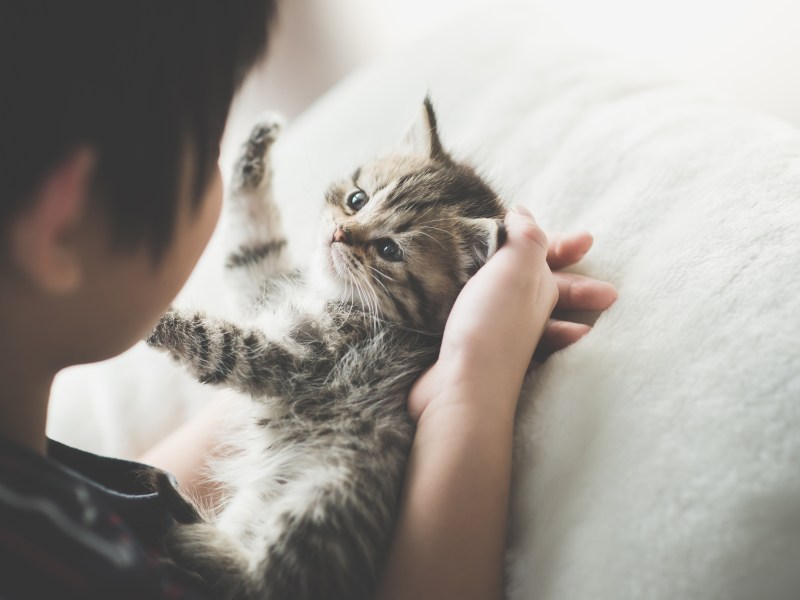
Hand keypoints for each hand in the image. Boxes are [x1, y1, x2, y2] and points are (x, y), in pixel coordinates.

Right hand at [408, 208, 616, 421]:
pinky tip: (480, 314)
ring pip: (515, 306)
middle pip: (546, 285)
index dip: (566, 245)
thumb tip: (524, 214)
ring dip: (527, 299)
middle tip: (587, 268)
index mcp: (540, 288)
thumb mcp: (518, 267)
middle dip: (563, 276)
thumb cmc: (494, 323)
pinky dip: (484, 314)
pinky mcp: (470, 347)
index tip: (587, 239)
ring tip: (534, 291)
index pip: (555, 259)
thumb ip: (527, 237)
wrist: (461, 386)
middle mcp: (524, 312)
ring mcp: (498, 332)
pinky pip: (483, 324)